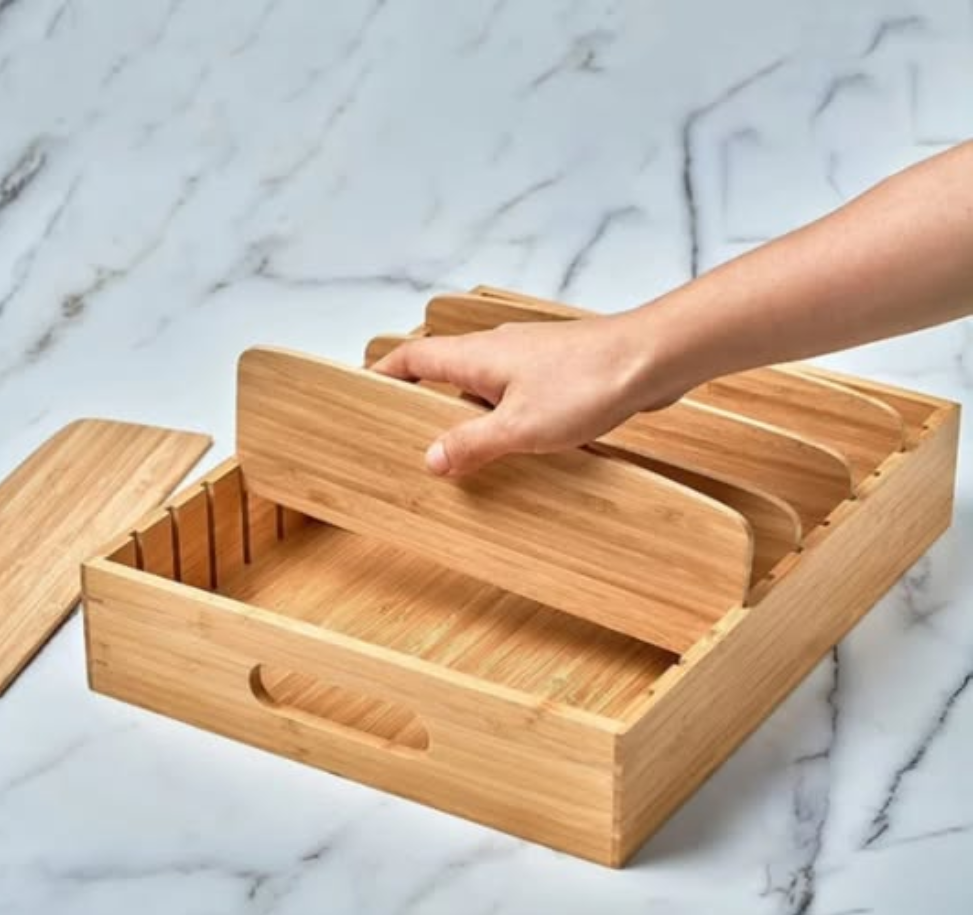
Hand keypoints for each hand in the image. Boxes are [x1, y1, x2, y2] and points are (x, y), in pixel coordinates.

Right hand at [372, 315, 681, 475]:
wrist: (651, 357)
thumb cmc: (588, 382)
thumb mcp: (519, 426)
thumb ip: (472, 443)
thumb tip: (431, 459)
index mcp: (475, 358)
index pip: (413, 358)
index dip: (385, 373)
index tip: (364, 391)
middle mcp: (496, 352)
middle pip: (442, 370)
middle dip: (421, 401)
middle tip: (407, 436)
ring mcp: (527, 360)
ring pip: (480, 385)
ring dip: (465, 412)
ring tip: (458, 451)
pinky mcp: (556, 372)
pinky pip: (512, 393)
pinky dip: (500, 415)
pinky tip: (513, 444)